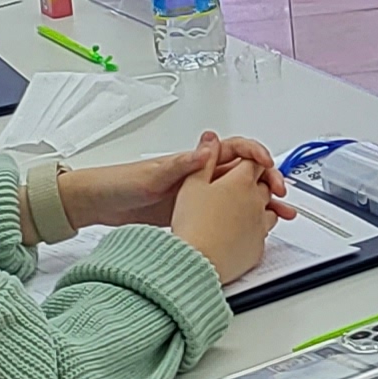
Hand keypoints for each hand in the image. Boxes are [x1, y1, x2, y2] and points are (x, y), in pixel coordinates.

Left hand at [64, 132, 288, 231]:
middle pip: (245, 173)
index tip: (267, 167)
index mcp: (194, 161)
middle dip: (268, 181)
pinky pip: (227, 213)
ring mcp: (198, 194)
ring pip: (240, 194)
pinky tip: (254, 229)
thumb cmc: (119, 184)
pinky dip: (245, 219)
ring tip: (280, 215)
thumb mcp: (151, 174)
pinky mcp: (192, 213)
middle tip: (281, 196)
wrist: (96, 205)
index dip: (256, 154)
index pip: (235, 149)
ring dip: (262, 203)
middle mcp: (200, 175)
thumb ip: (181, 164)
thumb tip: (207, 150)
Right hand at [168, 158, 288, 284]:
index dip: (248, 161)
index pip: (253, 162)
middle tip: (244, 186)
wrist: (196, 261)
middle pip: (264, 184)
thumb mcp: (191, 185)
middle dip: (257, 182)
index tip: (243, 164)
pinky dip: (257, 229)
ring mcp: (260, 224)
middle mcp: (255, 200)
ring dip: (261, 206)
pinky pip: (264, 233)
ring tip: (246, 209)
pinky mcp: (259, 245)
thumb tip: (211, 141)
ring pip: (269, 208)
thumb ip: (204, 160)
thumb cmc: (192, 224)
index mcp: (240, 181)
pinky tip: (244, 233)